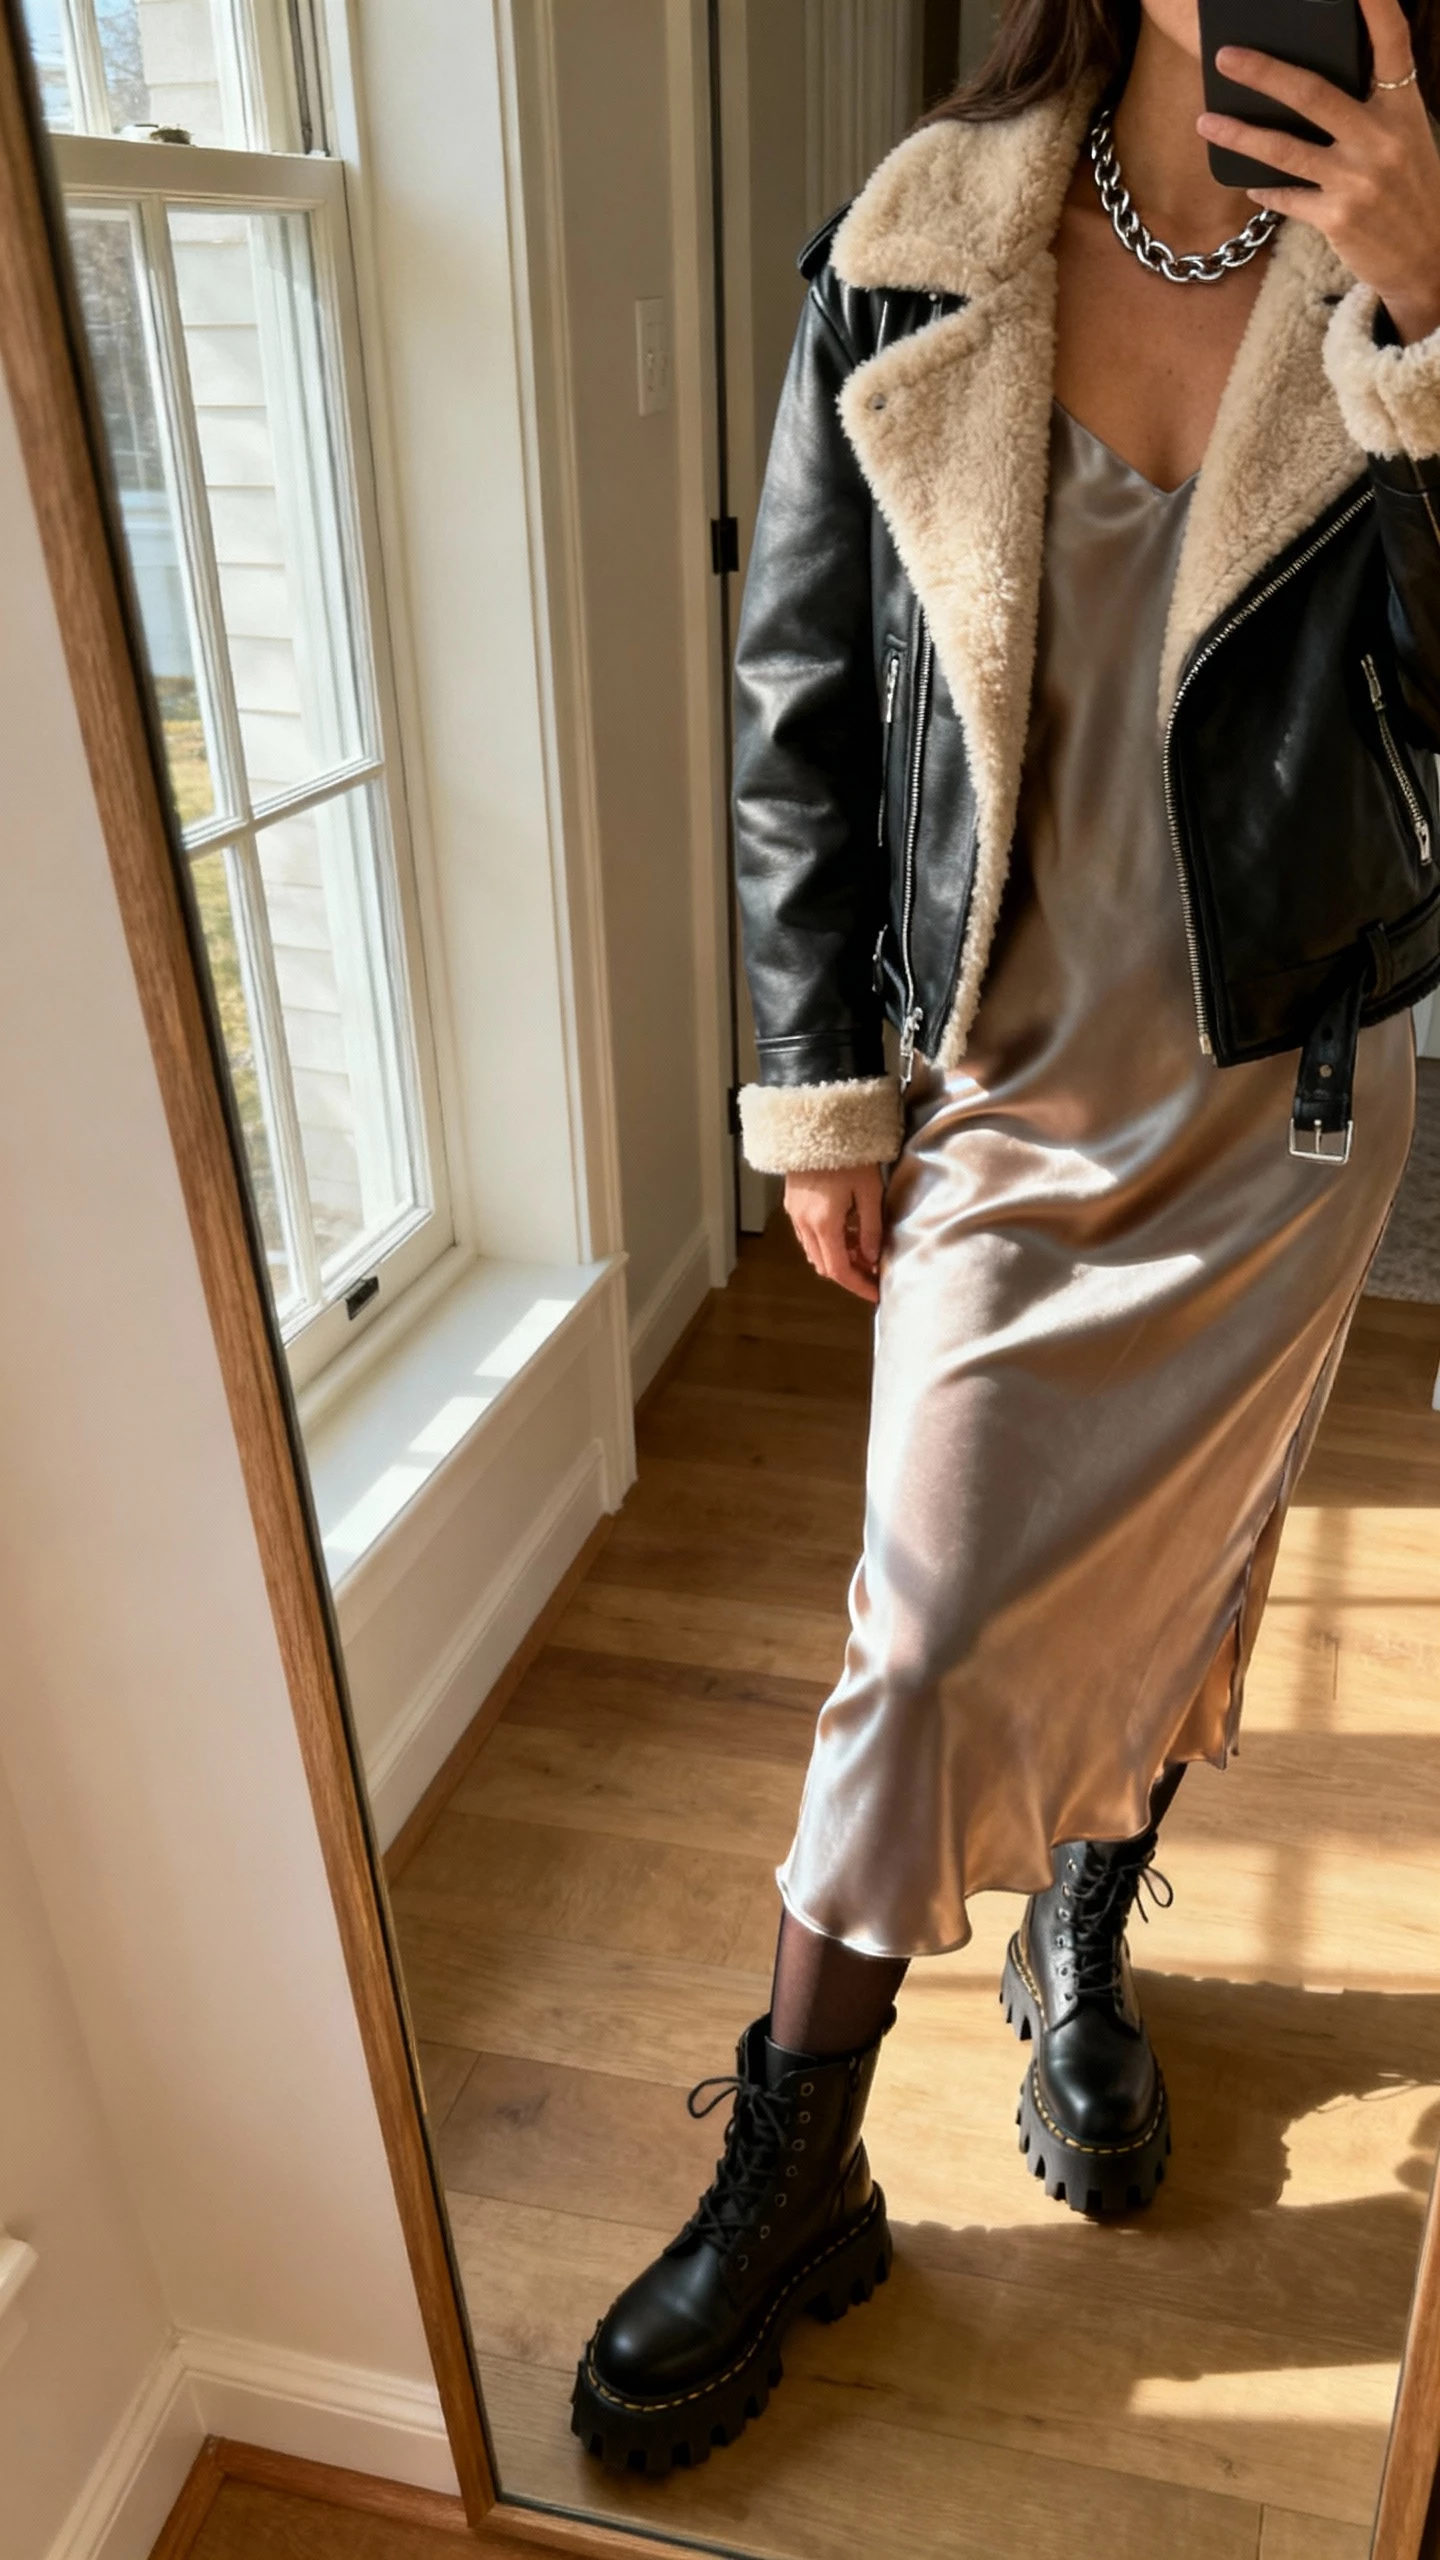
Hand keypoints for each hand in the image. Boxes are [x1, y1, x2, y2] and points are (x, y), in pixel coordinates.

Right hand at [785, 1166, 884, 1304]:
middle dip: (850, 1273)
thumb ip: (871, 1229)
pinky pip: (808, 1235)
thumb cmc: (848, 1155)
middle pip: (825, 1265)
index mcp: (824, 1224)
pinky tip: (846, 1230)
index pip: (839, 1271)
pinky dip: (827, 1242)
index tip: (876, 1292)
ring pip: (815, 1251)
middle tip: (874, 1270)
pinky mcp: (792, 1203)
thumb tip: (872, 1258)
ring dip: (837, 1257)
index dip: (858, 1286)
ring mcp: (794, 1214)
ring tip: (863, 1249)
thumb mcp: (870, 1192)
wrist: (815, 1124)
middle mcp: (804, 1224)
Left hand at [1196, 0, 1439, 343]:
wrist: (1427, 257)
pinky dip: (1265, 189)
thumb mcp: (1405, 137)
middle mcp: (1381, 138)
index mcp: (1402, 107)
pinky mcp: (1337, 218)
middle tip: (1224, 57)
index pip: (1392, 43)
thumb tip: (1307, 88)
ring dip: (1239, 134)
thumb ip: (1370, 108)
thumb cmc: (1409, 188)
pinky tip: (1249, 183)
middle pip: (1312, 93)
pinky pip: (1287, 196)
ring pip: (1285, 149)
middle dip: (1263, 72)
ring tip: (1205, 120)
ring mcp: (1357, 179)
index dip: (1375, 7)